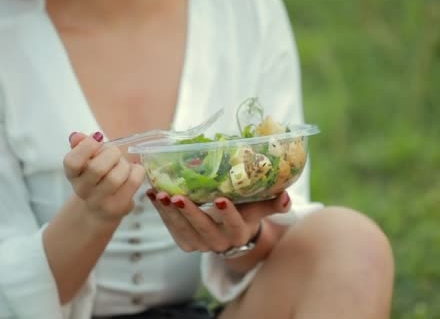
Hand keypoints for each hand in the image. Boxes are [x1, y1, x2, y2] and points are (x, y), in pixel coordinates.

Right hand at [63, 132, 144, 221]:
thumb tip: (77, 136)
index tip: (98, 137)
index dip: (86, 147)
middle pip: (97, 168)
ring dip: (124, 164)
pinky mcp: (118, 206)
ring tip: (124, 165)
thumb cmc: (95, 178)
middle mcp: (82, 190)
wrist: (99, 210)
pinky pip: (133, 182)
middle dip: (112, 154)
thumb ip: (81, 146)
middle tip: (115, 154)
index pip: (72, 162)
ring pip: (116, 177)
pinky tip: (133, 172)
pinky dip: (137, 171)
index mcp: (73, 175)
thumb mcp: (86, 161)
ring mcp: (100, 201)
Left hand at [146, 190, 290, 252]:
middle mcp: (218, 242)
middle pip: (203, 228)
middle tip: (178, 196)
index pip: (235, 225)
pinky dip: (160, 213)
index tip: (221, 199)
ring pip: (182, 229)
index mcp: (239, 234)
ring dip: (169, 212)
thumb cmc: (246, 213)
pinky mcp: (184, 242)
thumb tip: (286, 196)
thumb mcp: (259, 208)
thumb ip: (272, 203)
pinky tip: (153, 195)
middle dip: (190, 213)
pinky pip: (170, 228)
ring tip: (160, 194)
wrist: (230, 233)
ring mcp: (199, 244)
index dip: (229, 214)